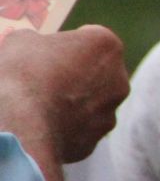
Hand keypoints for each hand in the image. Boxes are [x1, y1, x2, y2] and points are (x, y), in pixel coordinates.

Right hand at [0, 23, 128, 167]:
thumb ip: (34, 40)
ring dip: (71, 103)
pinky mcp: (94, 141)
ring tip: (37, 107)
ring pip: (90, 104)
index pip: (89, 38)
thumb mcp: (19, 42)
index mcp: (106, 45)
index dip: (66, 46)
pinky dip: (63, 129)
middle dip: (74, 75)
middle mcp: (118, 79)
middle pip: (95, 72)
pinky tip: (40, 128)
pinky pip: (78, 130)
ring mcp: (109, 113)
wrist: (21, 127)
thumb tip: (30, 43)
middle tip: (42, 81)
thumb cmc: (22, 75)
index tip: (47, 54)